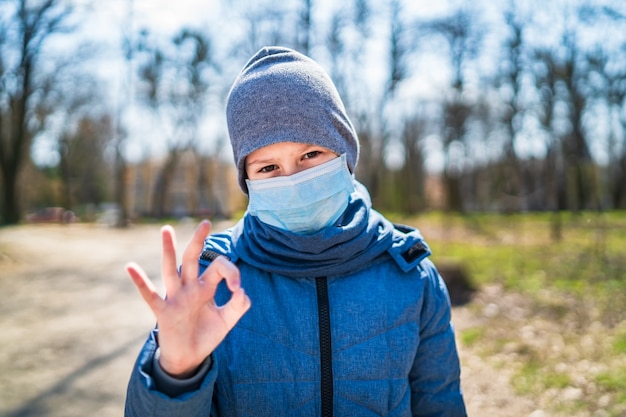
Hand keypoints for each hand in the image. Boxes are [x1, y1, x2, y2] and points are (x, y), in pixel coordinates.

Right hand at [126, 220, 250, 377]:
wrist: (189, 358)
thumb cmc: (206, 335)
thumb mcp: (227, 320)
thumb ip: (238, 305)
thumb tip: (241, 291)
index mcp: (206, 287)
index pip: (219, 267)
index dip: (232, 273)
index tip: (237, 289)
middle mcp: (190, 288)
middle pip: (193, 259)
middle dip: (199, 240)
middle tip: (206, 222)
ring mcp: (175, 297)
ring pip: (171, 269)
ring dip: (169, 250)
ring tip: (167, 230)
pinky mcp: (163, 312)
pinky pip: (150, 295)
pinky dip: (140, 281)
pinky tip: (131, 267)